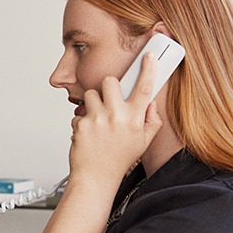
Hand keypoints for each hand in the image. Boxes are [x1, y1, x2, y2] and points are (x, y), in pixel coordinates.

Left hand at [69, 53, 163, 186]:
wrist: (96, 176)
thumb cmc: (119, 159)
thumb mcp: (144, 141)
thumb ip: (152, 120)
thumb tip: (150, 103)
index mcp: (135, 119)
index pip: (145, 88)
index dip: (148, 69)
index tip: (148, 57)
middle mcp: (117, 116)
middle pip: (110, 81)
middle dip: (108, 87)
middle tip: (110, 100)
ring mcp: (98, 119)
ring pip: (91, 94)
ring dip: (93, 104)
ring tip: (98, 120)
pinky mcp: (81, 123)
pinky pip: (80, 112)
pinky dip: (83, 121)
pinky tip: (89, 133)